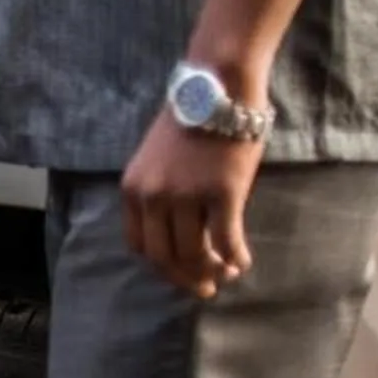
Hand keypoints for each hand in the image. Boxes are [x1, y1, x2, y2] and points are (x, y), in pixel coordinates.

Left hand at [119, 109, 263, 298]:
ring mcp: (185, 196)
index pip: (139, 245)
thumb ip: (162, 195)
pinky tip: (243, 261)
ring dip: (213, 271)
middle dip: (186, 278)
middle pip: (164, 257)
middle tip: (206, 289)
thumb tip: (181, 235)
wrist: (215, 89)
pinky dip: (235, 258)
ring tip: (228, 273)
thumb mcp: (158, 161)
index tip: (179, 275)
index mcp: (133, 189)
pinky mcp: (221, 193)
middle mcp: (153, 196)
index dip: (160, 267)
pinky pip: (226, 241)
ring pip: (195, 254)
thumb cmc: (191, 123)